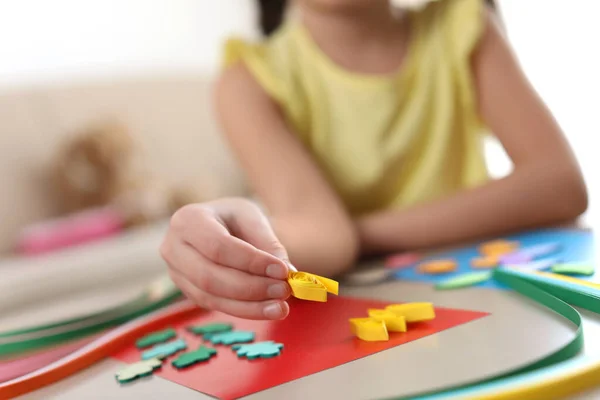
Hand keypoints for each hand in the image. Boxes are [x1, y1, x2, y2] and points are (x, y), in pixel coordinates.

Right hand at [160, 197, 291, 319]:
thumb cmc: (234, 219)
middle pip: (210, 276)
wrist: (216, 226)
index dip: (251, 262)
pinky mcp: (187, 292)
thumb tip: (288, 274)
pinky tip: (269, 309)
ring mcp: (176, 273)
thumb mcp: (252, 218)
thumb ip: (268, 243)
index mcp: (188, 220)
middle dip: (251, 287)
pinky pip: (215, 306)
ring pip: (212, 296)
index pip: (219, 246)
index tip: (282, 271)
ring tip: (281, 306)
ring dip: (250, 305)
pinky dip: (245, 310)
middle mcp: (173, 247)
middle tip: (285, 290)